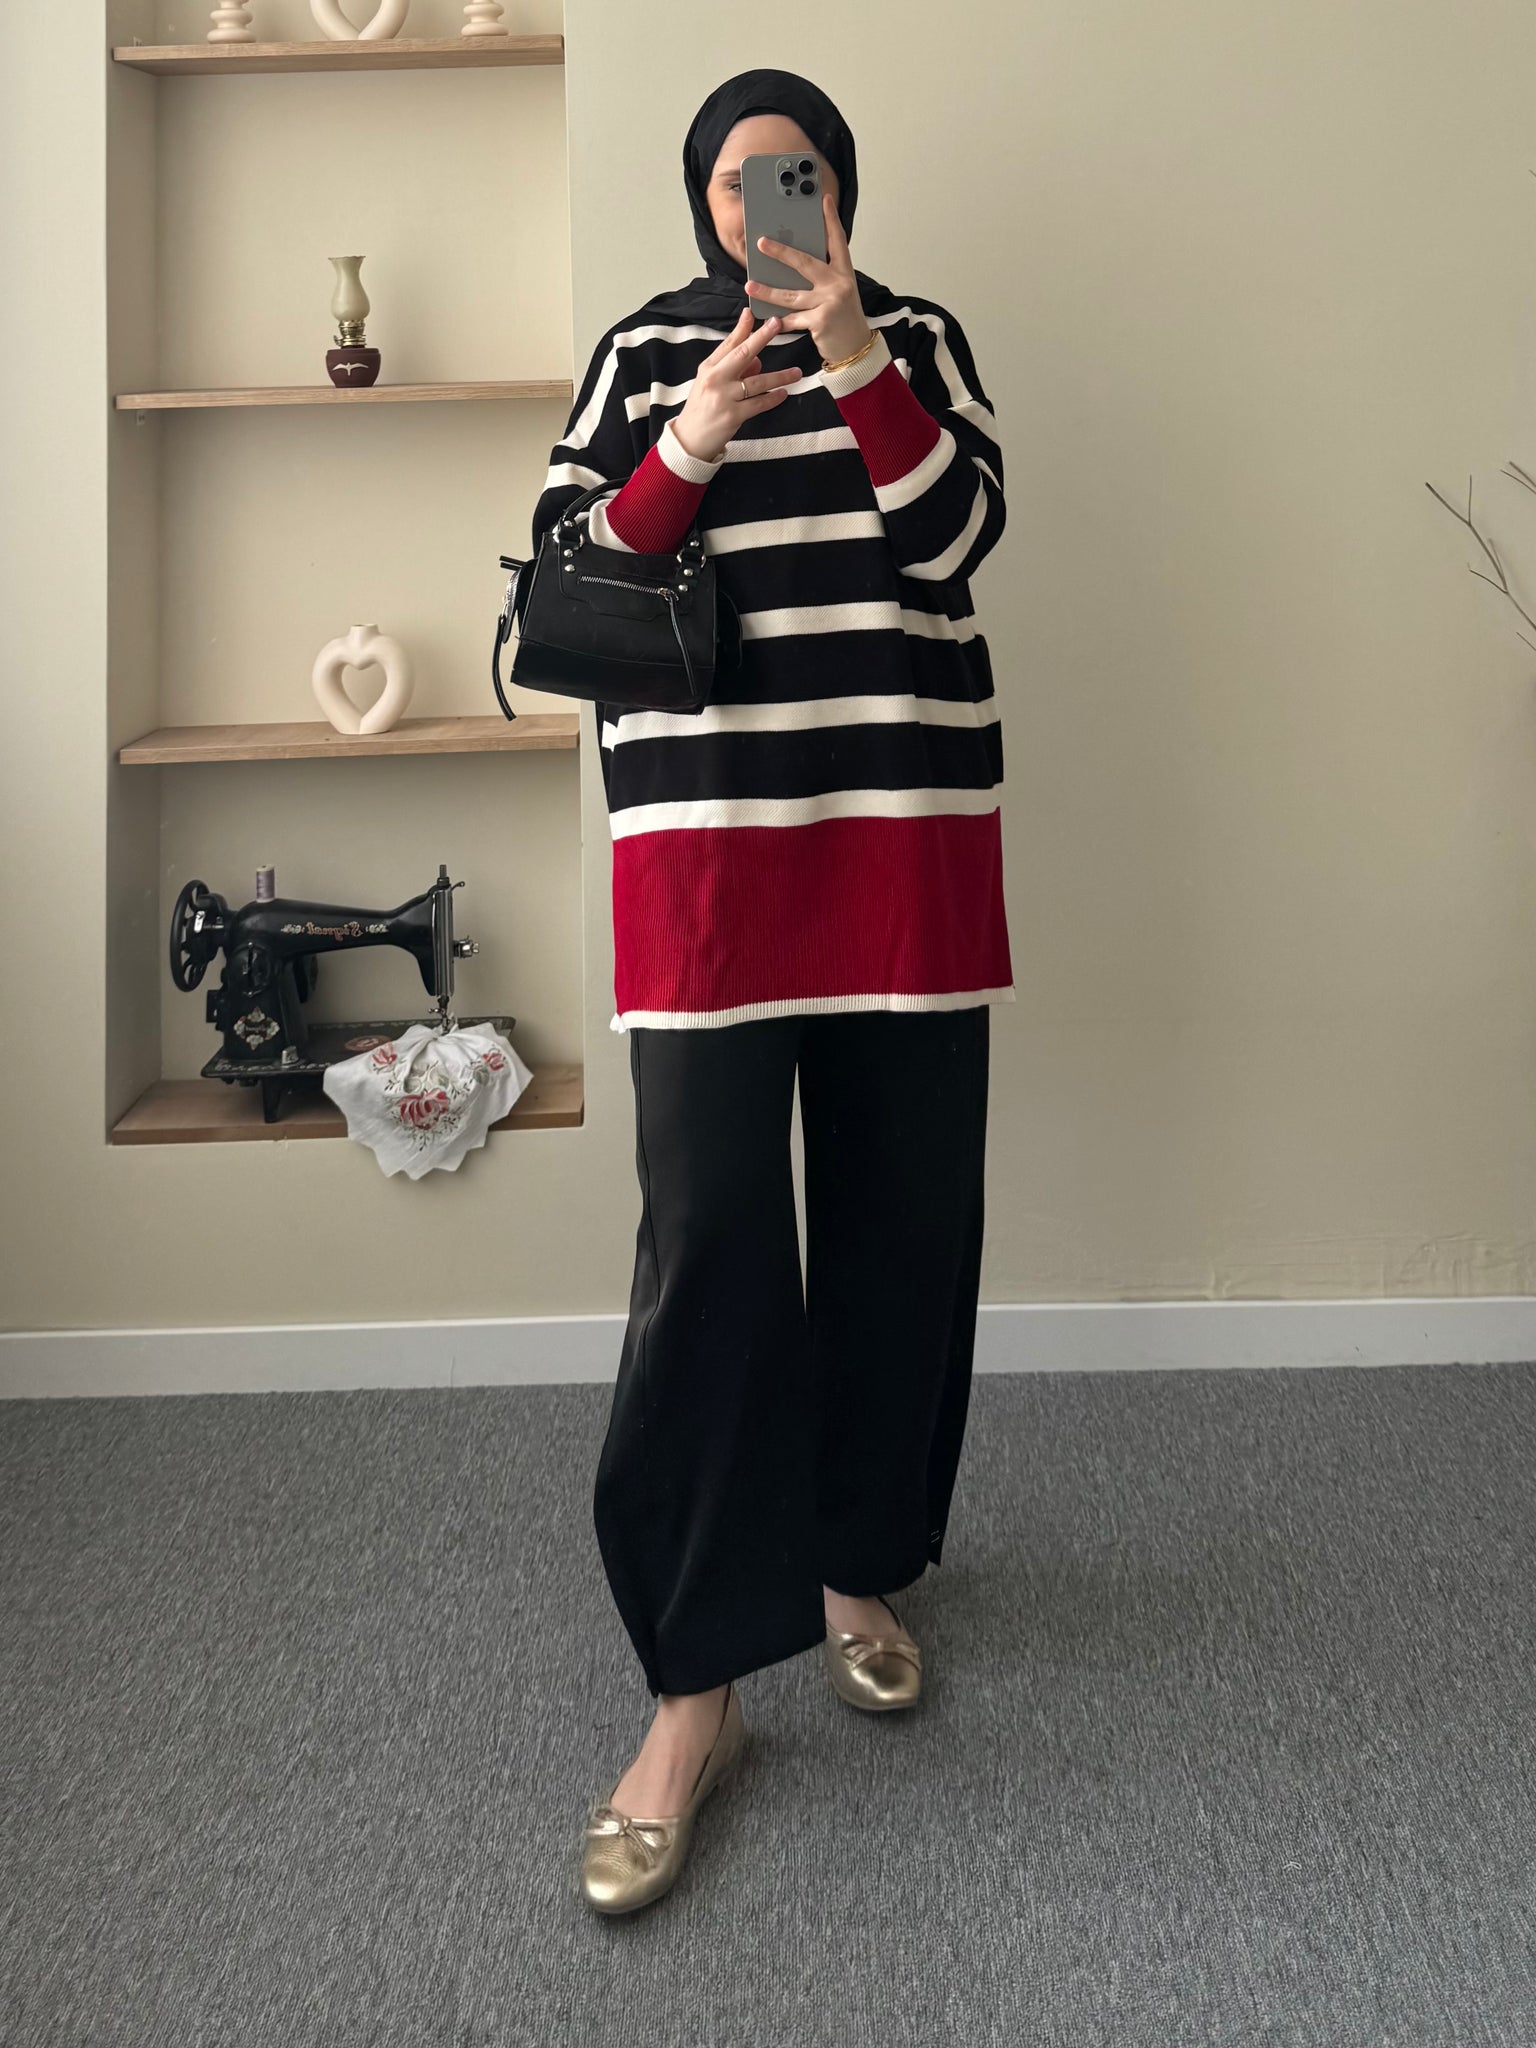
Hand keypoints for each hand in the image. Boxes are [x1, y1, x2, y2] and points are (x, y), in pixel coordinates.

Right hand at [670, 308, 802, 463]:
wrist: (689, 439)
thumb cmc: (702, 408)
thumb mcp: (712, 383)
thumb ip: (734, 370)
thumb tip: (759, 360)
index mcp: (709, 367)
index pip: (729, 343)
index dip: (742, 327)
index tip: (753, 312)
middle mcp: (715, 379)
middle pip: (743, 354)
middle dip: (761, 337)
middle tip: (777, 324)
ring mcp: (724, 397)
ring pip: (757, 382)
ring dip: (780, 376)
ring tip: (796, 372)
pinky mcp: (732, 416)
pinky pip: (758, 404)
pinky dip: (773, 399)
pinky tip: (783, 394)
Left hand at [743, 190, 871, 364]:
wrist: (856, 349)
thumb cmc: (844, 319)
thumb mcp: (839, 292)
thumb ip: (822, 278)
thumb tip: (793, 266)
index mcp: (844, 273)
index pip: (837, 241)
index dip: (830, 219)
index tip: (823, 199)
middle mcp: (838, 284)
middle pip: (805, 263)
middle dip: (781, 252)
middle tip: (762, 243)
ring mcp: (830, 302)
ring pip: (791, 295)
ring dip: (767, 291)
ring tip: (750, 285)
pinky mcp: (820, 321)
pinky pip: (793, 320)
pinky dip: (779, 321)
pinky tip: (767, 319)